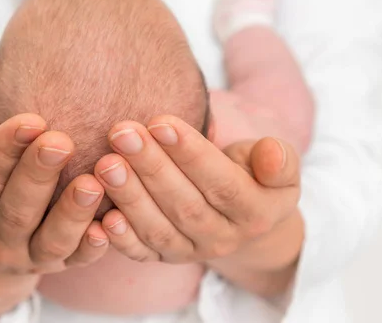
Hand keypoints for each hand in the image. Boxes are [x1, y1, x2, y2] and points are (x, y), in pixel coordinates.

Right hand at [0, 114, 108, 318]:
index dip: (4, 150)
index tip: (29, 120)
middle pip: (18, 210)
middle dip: (39, 174)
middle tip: (61, 141)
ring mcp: (27, 259)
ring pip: (51, 240)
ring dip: (73, 213)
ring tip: (91, 182)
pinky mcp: (56, 267)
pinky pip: (76, 261)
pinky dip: (92, 248)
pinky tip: (106, 226)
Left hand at [93, 115, 300, 272]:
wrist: (240, 217)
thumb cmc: (253, 176)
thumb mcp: (281, 168)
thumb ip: (280, 160)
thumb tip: (272, 153)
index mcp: (256, 213)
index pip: (223, 184)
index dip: (191, 154)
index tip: (160, 121)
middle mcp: (223, 238)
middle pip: (184, 204)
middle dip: (150, 167)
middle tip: (121, 133)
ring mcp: (191, 252)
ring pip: (158, 229)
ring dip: (129, 196)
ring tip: (105, 163)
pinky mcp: (164, 258)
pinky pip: (141, 254)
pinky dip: (120, 239)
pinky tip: (100, 217)